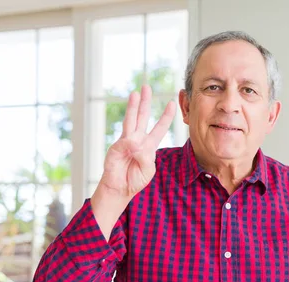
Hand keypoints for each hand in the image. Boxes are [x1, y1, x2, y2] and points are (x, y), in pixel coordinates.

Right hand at [99, 84, 175, 198]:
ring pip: (131, 120)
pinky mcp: (116, 147)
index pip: (159, 128)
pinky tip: (131, 148)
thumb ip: (145, 157)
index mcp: (149, 145)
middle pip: (142, 117)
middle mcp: (137, 139)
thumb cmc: (135, 179)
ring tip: (135, 93)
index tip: (172, 103)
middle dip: (145, 102)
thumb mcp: (148, 170)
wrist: (120, 188)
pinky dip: (129, 145)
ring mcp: (126, 141)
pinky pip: (126, 142)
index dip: (165, 116)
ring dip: (133, 107)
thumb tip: (135, 143)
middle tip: (147, 87)